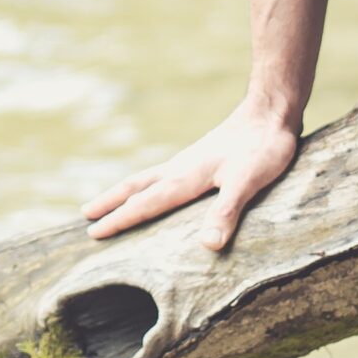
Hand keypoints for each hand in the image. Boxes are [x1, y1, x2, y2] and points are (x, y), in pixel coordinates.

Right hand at [81, 99, 303, 252]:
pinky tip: (157, 185)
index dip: (119, 220)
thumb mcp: (248, 182)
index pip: (144, 204)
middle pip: (137, 187)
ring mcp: (190, 160)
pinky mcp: (202, 156)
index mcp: (185, 178)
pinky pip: (164, 174)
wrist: (272, 110)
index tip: (92, 233)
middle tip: (85, 215)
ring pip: (148, 178)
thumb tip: (207, 246)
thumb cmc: (263, 147)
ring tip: (107, 200)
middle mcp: (180, 168)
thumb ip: (226, 212)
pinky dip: (148, 184)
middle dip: (111, 202)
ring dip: (125, 191)